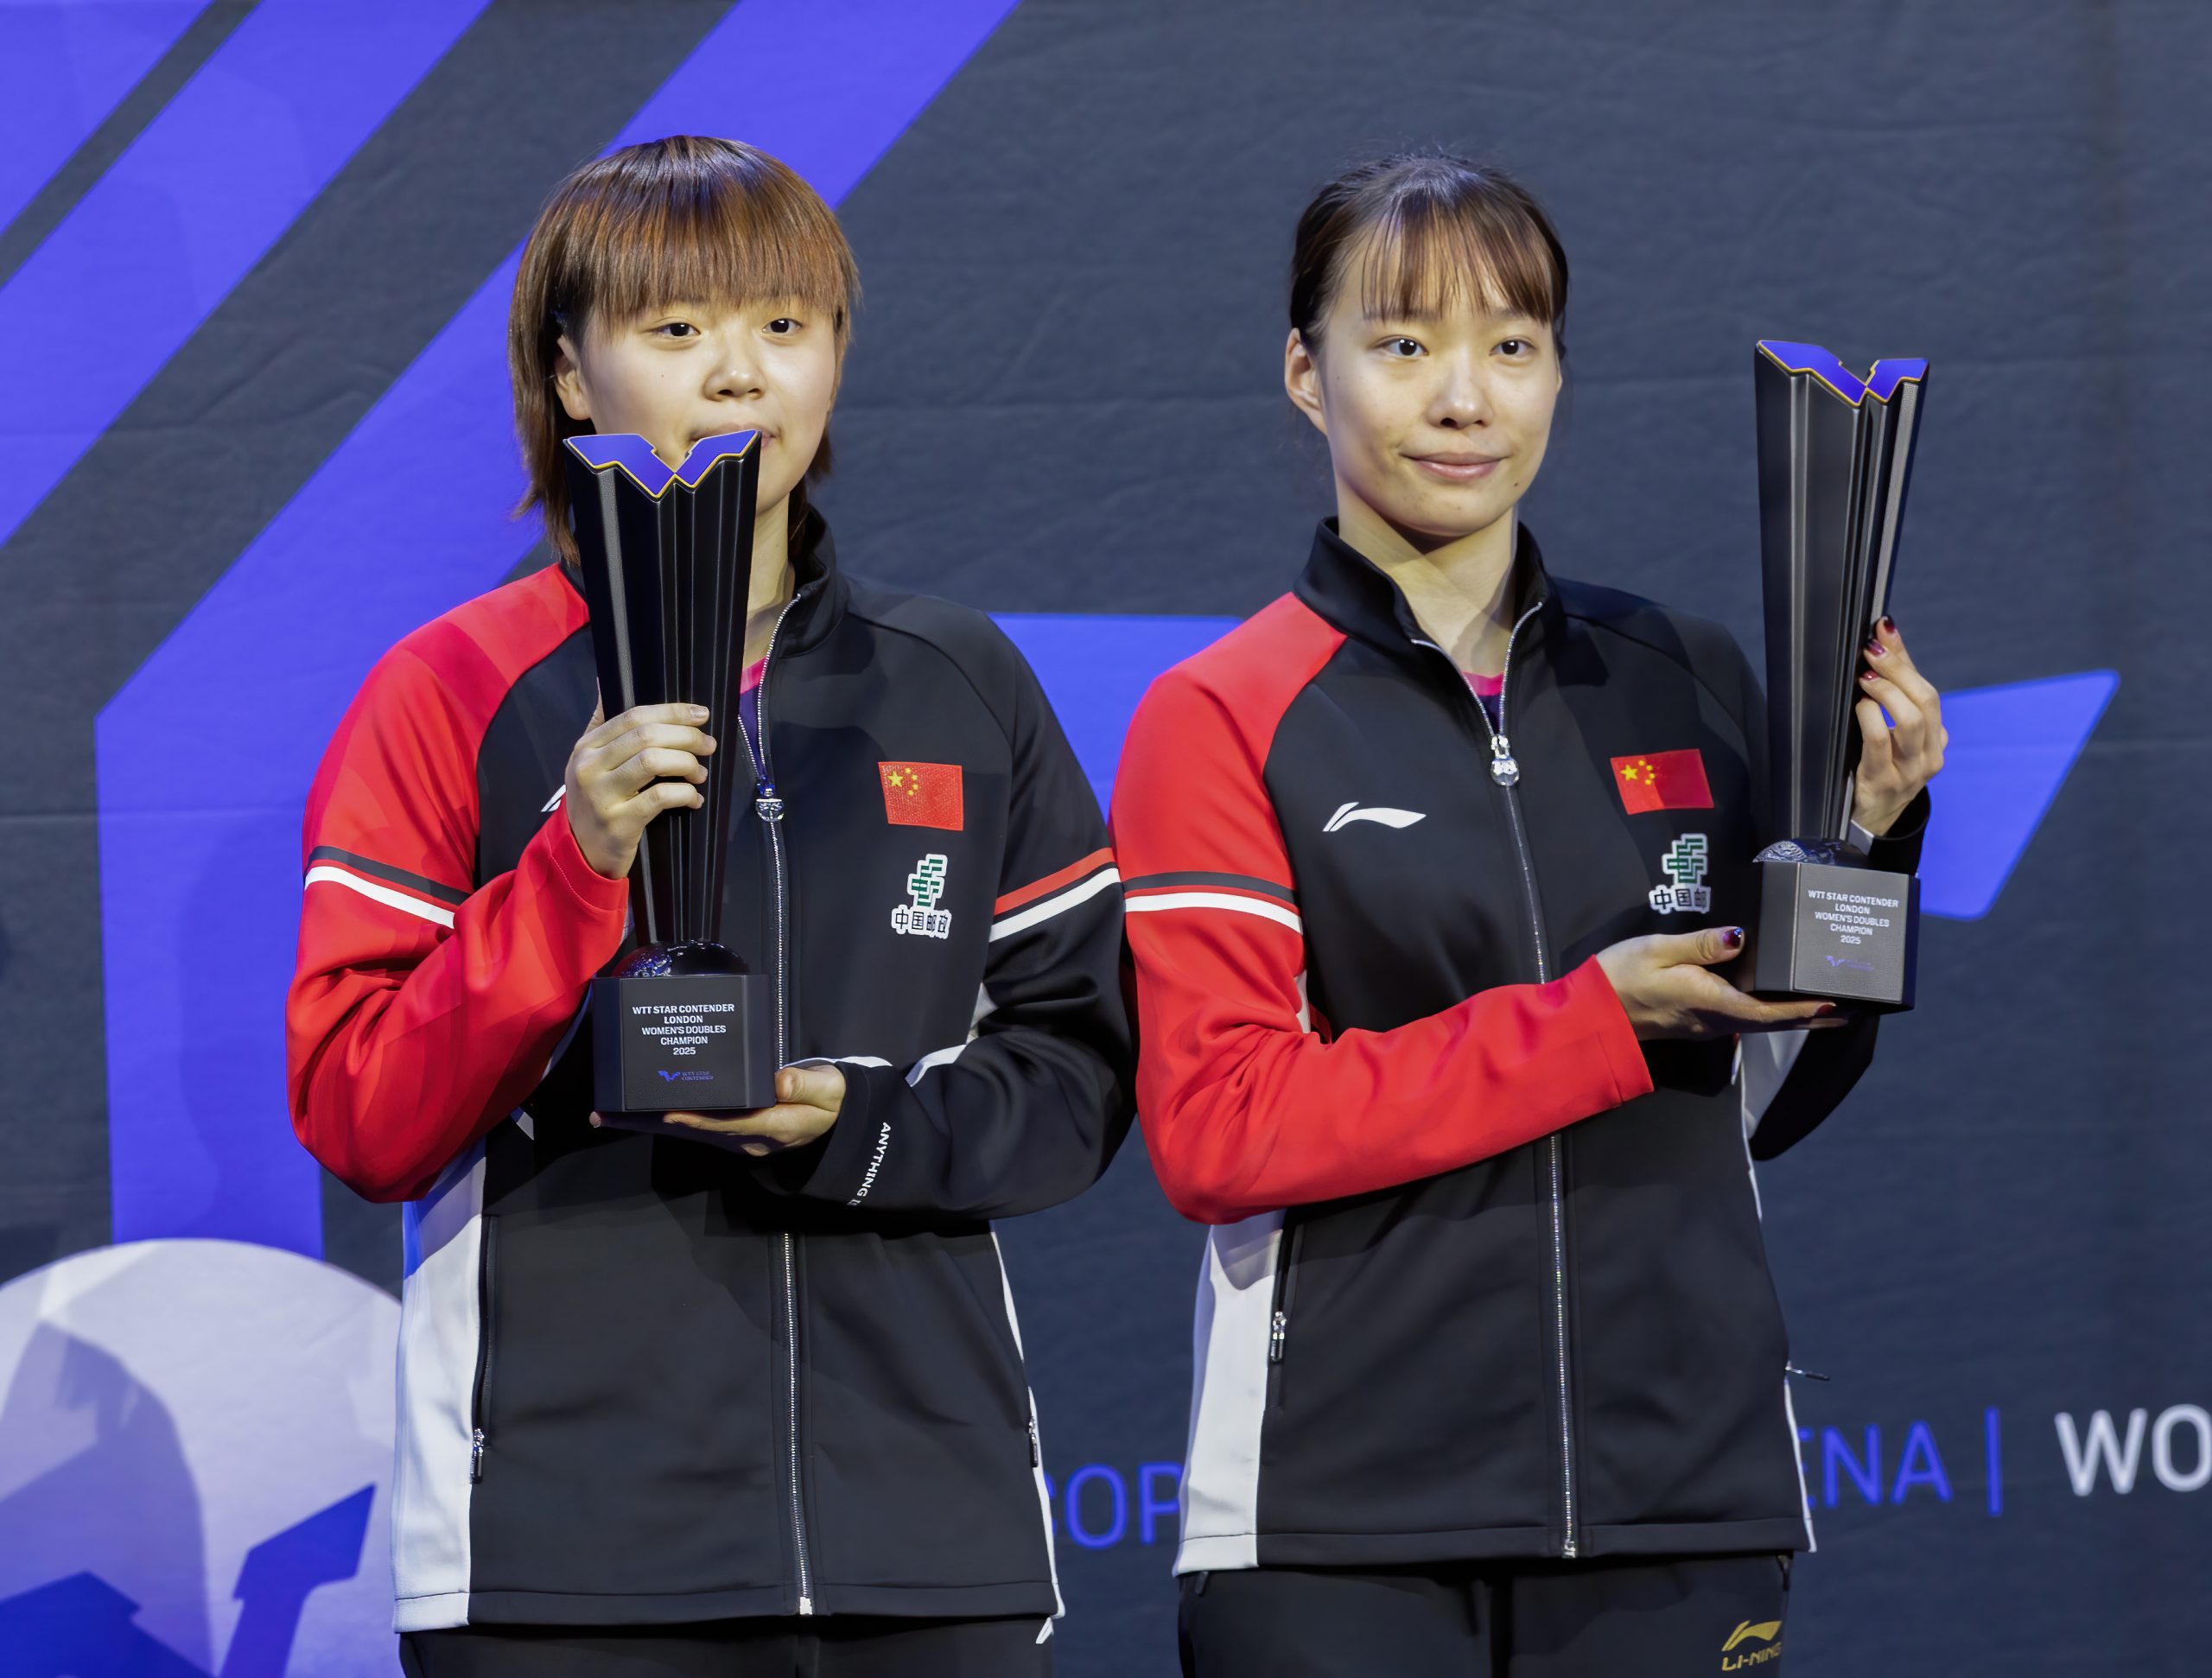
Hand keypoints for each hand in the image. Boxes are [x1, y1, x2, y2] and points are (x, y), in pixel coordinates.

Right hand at [565, 698, 716, 879]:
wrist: (581, 853)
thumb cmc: (596, 802)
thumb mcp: (590, 762)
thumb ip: (602, 724)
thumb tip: (606, 682)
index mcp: (586, 747)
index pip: (633, 716)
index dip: (672, 711)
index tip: (702, 715)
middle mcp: (590, 767)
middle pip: (646, 736)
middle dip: (686, 736)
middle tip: (708, 745)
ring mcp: (602, 796)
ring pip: (653, 762)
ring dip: (686, 763)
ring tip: (700, 772)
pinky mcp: (619, 823)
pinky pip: (660, 797)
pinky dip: (685, 794)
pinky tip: (694, 798)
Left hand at [588, 1063, 847, 1156]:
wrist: (836, 1118)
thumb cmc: (831, 1100)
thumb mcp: (829, 1089)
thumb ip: (807, 1084)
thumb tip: (779, 1079)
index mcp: (768, 1126)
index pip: (723, 1124)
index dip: (692, 1119)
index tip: (664, 1113)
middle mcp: (743, 1138)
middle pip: (689, 1131)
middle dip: (647, 1123)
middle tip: (606, 1116)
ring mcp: (734, 1137)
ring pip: (684, 1130)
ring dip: (646, 1122)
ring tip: (608, 1113)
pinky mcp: (729, 1129)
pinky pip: (691, 1125)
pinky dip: (663, 1118)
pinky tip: (640, 1110)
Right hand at [1595, 925, 1850, 1040]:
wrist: (1591, 1011)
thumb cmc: (1620, 977)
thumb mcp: (1657, 950)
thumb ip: (1701, 945)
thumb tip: (1741, 937)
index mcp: (1710, 1003)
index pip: (1769, 1013)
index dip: (1806, 1011)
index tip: (1838, 1007)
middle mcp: (1715, 1020)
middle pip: (1774, 1023)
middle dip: (1814, 1018)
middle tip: (1853, 1011)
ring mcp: (1707, 1024)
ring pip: (1762, 1022)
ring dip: (1796, 1016)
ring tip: (1829, 1005)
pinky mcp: (1698, 1020)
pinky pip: (1745, 1018)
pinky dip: (1772, 1013)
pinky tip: (1780, 1000)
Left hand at [1850, 617, 1945, 837]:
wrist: (1870, 821)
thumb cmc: (1876, 768)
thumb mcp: (1891, 734)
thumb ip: (1888, 696)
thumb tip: (1878, 643)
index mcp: (1934, 736)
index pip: (1926, 690)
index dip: (1905, 657)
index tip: (1884, 628)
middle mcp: (1929, 752)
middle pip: (1924, 701)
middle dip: (1898, 669)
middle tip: (1872, 649)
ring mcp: (1910, 770)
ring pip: (1911, 721)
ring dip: (1887, 692)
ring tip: (1866, 680)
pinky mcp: (1884, 782)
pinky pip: (1880, 744)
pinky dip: (1871, 719)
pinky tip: (1860, 707)